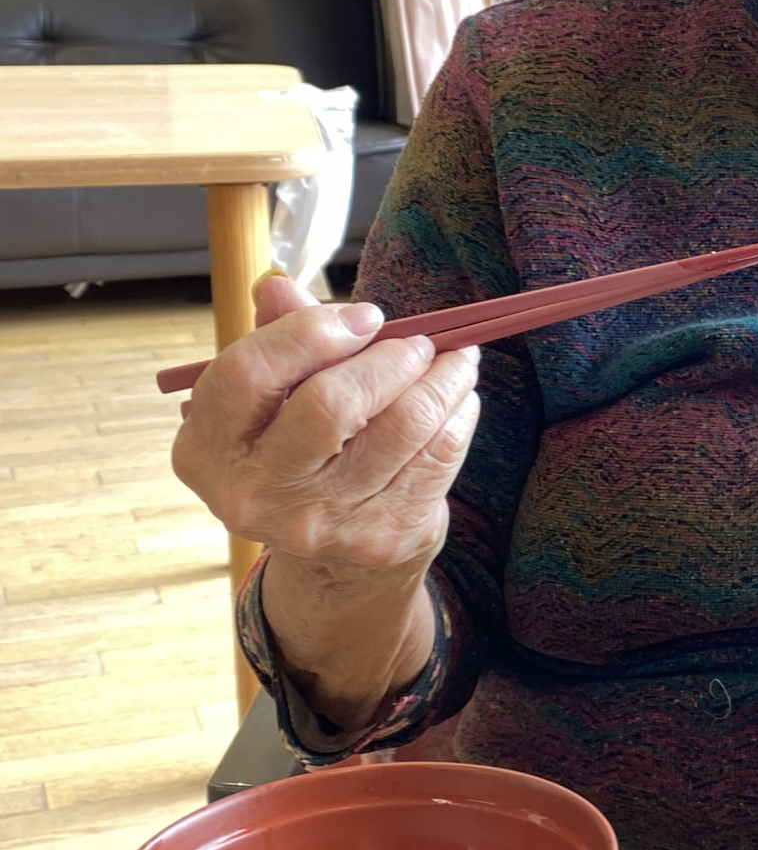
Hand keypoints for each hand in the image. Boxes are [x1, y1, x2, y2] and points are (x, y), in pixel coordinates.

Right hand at [172, 273, 481, 575]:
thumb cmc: (300, 452)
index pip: (248, 374)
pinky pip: (437, 457)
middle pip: (330, 404)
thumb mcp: (271, 400)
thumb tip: (277, 286)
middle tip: (420, 341)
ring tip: (456, 358)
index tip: (365, 316)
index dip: (311, 333)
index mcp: (206, 449)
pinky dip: (458, 416)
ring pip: (401, 427)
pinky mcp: (379, 539)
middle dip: (390, 358)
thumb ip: (276, 337)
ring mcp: (318, 524)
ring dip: (442, 380)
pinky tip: (458, 399)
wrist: (333, 563)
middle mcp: (253, 494)